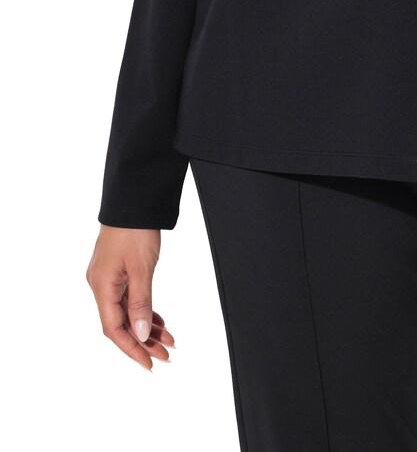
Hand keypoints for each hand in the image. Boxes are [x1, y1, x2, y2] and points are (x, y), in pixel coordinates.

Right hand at [86, 226, 174, 368]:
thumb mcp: (142, 268)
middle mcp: (101, 285)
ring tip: (167, 340)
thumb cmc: (135, 229)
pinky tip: (158, 320)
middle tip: (165, 355)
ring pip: (127, 311)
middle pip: (121, 323)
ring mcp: (108, 278)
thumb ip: (141, 303)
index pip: (114, 329)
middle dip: (143, 341)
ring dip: (146, 326)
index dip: (132, 349)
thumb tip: (141, 334)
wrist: (133, 201)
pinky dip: (144, 310)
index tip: (149, 363)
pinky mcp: (117, 270)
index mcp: (102, 286)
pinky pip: (129, 298)